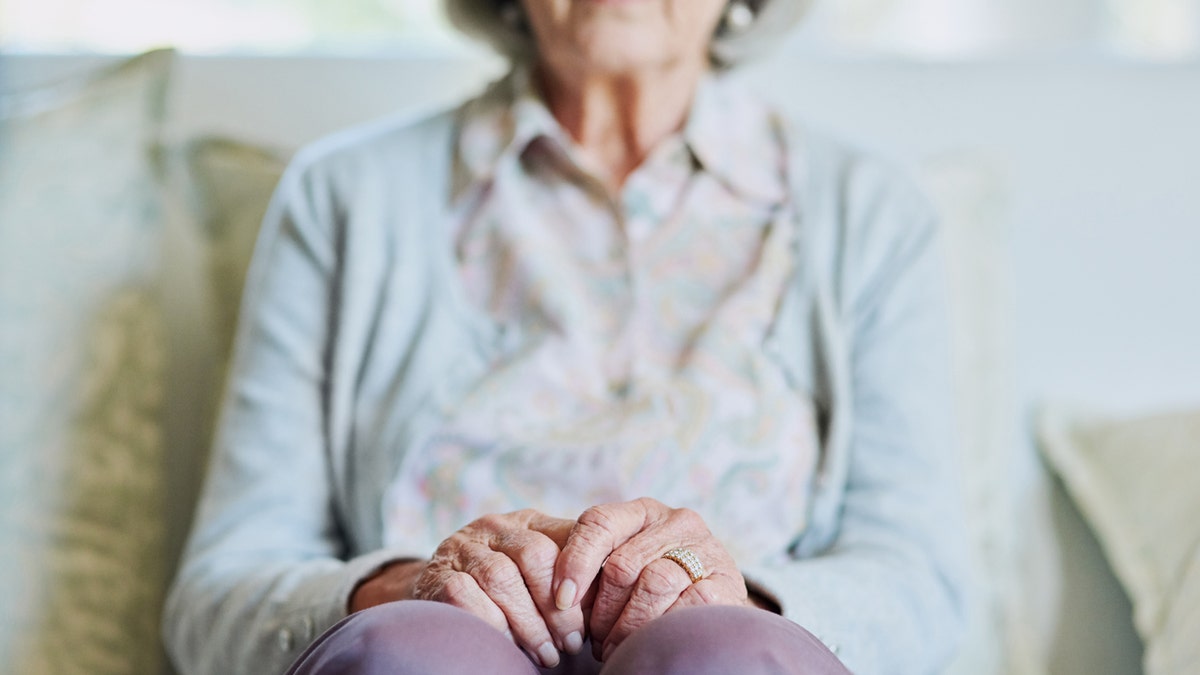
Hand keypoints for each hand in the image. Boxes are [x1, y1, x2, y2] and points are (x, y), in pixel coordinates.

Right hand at [350, 510, 585, 667]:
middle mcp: (494, 527)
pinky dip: (494, 626)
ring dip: (529, 624)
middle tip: (570, 645)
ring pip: (501, 578)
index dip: (582, 577)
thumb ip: (570, 570)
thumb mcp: (537, 569)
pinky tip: (508, 648)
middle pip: (534, 555)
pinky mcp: (438, 577)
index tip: (591, 620)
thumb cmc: (505, 586)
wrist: (438, 591)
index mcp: (527, 522)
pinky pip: (467, 598)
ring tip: (547, 655)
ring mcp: (463, 549)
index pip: (564, 537)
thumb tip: (614, 591)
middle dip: (556, 606)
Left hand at [552, 497, 750, 660]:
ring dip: (626, 626)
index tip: (561, 600)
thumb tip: (561, 596)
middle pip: (621, 563)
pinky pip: (684, 605)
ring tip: (614, 648)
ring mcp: (705, 549)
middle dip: (601, 610)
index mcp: (643, 512)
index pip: (598, 523)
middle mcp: (676, 522)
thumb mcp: (624, 566)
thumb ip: (595, 569)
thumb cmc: (653, 590)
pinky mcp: (725, 581)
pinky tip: (647, 643)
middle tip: (594, 639)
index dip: (575, 561)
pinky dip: (658, 628)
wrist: (715, 612)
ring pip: (652, 584)